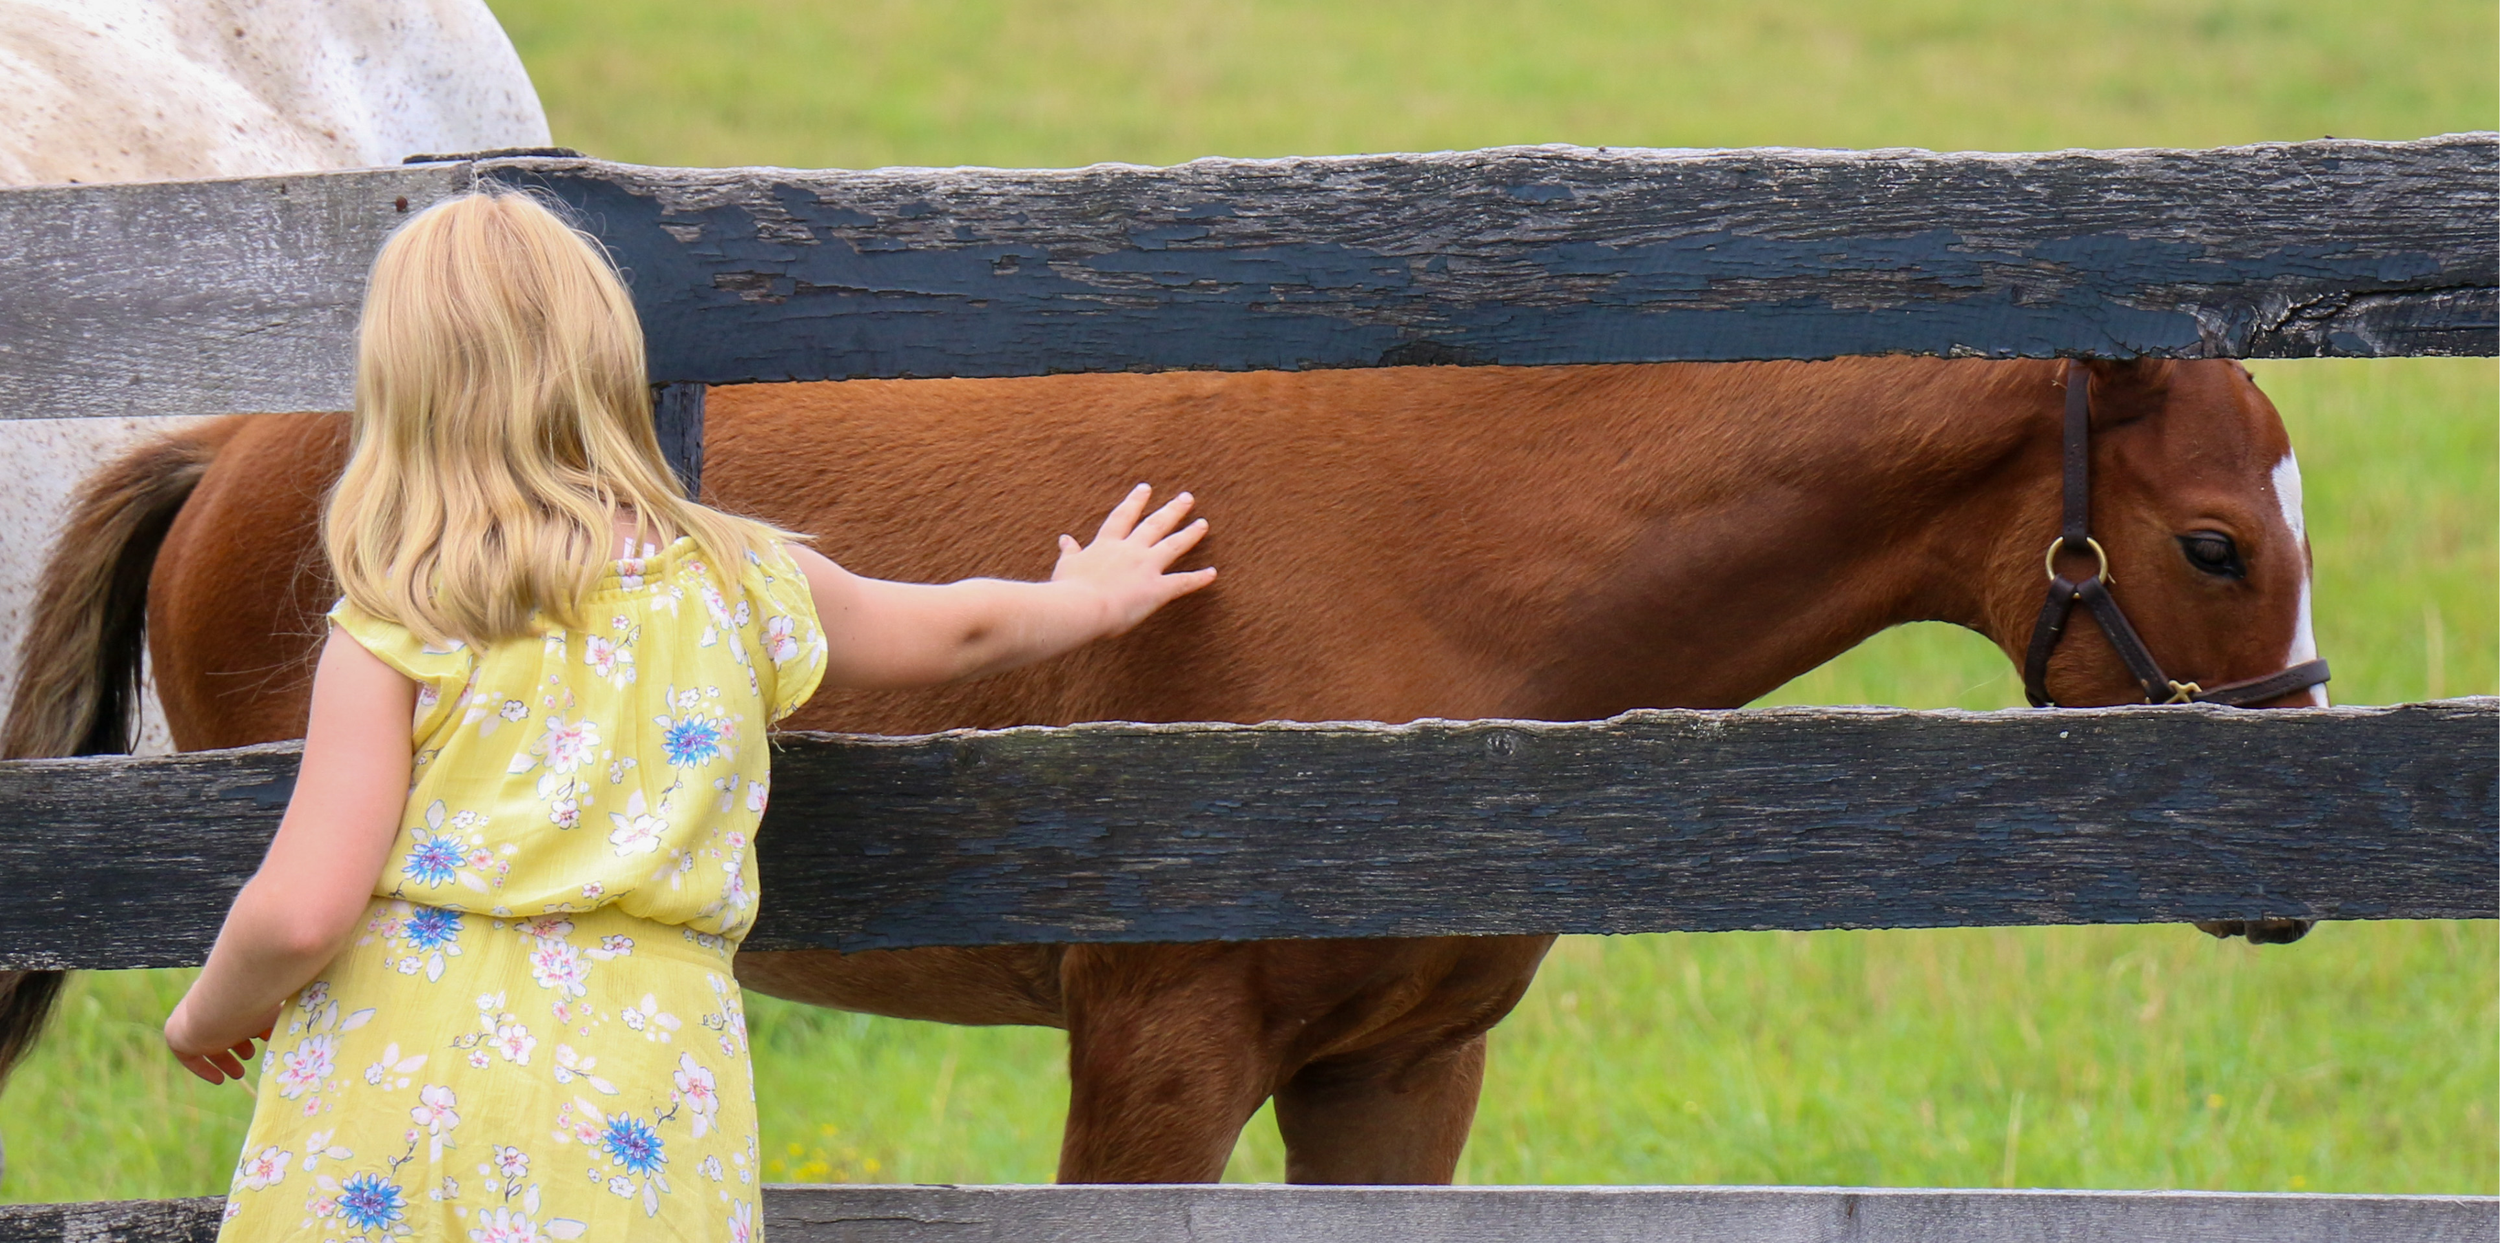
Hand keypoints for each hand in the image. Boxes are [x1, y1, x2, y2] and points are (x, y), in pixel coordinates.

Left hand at [166, 997, 276, 1085]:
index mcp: (233, 996)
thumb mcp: (272, 1012)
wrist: (221, 1006)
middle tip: (249, 1057)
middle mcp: (214, 1007)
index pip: (240, 1012)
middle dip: (238, 1046)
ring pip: (210, 1043)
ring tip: (239, 1073)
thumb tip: (300, 1028)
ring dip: (225, 1060)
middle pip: (224, 1029)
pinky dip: (204, 1069)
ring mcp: (195, 1020)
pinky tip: (219, 1079)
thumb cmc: (253, 1003)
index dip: (252, 1027)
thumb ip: (281, 1019)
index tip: (264, 1039)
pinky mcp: (178, 1037)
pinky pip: (189, 1057)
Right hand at [1052, 484, 1216, 634]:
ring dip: (1190, 534)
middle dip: (1172, 510)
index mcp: (1106, 544)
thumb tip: (1065, 539)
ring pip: (1173, 545)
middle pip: (1155, 524)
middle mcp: (1130, 550)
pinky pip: (1183, 582)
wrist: (1081, 606)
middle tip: (1187, 497)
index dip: (1135, 501)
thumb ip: (1070, 552)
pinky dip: (1199, 578)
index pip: (1123, 517)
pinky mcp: (1157, 589)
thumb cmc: (1068, 590)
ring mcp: (1146, 567)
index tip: (1146, 488)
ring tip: (1203, 523)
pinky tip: (1212, 573)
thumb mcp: (1066, 566)